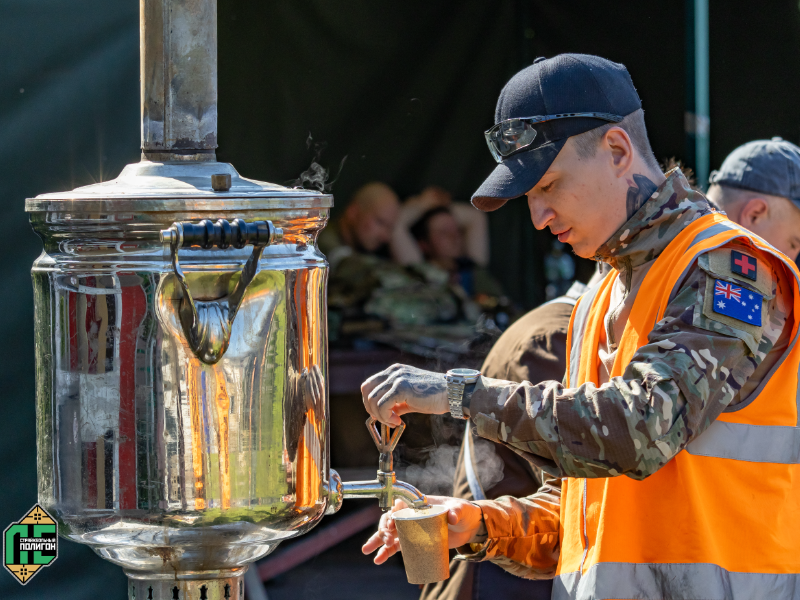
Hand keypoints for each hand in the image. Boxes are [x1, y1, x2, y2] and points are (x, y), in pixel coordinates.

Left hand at [361, 364, 447, 425]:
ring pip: (373, 399)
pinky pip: (382, 405)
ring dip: (380, 415)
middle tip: (385, 420)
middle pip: (366, 390)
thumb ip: (396, 403)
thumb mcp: (410, 398)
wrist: (453, 393)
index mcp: (395, 371)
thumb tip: (383, 414)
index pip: (369, 384)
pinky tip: (398, 421)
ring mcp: (397, 378)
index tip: (381, 414)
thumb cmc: (435, 396)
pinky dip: (386, 417)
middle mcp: (394, 372)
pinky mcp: (402, 388)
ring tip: (394, 421)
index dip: (370, 402)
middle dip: (371, 409)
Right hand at [361, 496, 483, 564]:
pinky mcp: (415, 542)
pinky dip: (387, 553)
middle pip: (391, 520)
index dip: (393, 514)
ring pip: (390, 534)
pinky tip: (378, 560)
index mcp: (419, 504)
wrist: (469, 526)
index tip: (391, 524)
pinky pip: (397, 547)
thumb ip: (455, 511)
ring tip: (367, 551)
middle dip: (383, 530)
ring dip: (377, 542)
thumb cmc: (463, 512)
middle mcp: (412, 515)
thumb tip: (451, 516)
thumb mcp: (459, 509)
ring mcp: (412, 529)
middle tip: (386, 541)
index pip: (400, 506)